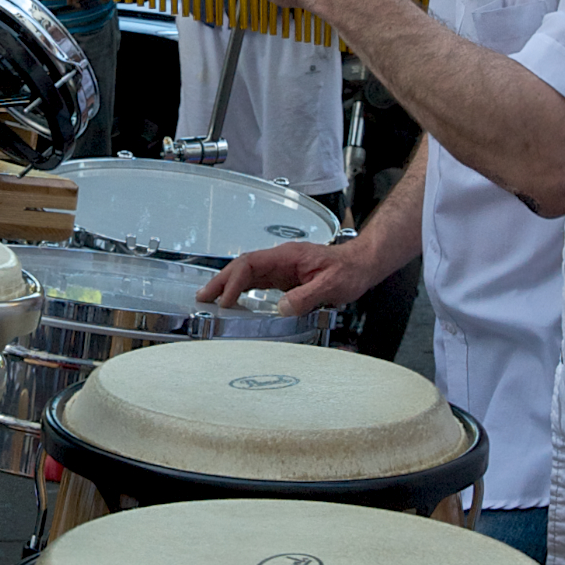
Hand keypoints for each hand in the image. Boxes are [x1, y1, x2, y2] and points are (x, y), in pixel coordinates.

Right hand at [196, 239, 372, 321]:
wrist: (361, 264)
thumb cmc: (349, 270)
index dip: (234, 282)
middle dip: (220, 281)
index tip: (225, 300)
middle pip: (242, 266)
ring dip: (227, 286)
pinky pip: (256, 281)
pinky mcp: (284, 277)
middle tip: (202, 297)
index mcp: (288, 256)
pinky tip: (232, 301)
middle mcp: (280, 259)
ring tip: (210, 300)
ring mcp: (281, 268)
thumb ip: (306, 297)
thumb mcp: (331, 286)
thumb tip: (281, 309)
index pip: (251, 264)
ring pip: (246, 273)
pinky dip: (240, 290)